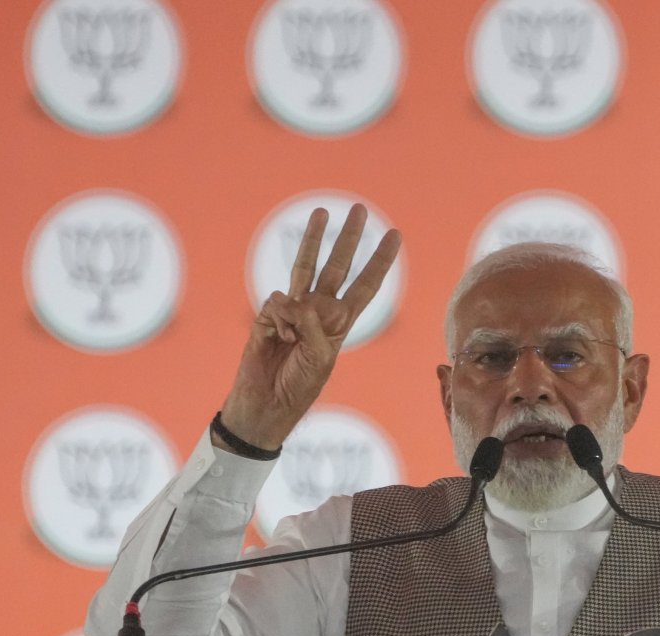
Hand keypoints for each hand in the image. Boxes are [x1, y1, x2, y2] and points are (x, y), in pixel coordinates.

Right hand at [219, 204, 401, 450]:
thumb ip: (313, 325)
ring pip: (305, 267)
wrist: (265, 403)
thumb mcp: (319, 358)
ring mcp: (293, 311)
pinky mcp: (269, 314)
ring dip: (314, 239)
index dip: (379, 261)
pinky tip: (278, 337)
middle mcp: (320, 312)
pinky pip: (278, 302)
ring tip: (322, 212)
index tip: (394, 235)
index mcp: (340, 324)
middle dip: (349, 238)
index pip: (365, 286)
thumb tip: (295, 298)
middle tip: (359, 208)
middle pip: (337, 267)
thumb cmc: (299, 386)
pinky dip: (280, 319)